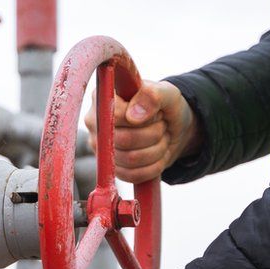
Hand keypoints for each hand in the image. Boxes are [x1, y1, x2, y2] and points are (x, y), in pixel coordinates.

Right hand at [84, 79, 201, 183]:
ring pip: (131, 159)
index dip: (143, 119)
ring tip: (161, 137)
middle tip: (162, 125)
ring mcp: (101, 148)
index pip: (116, 116)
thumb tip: (133, 117)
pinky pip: (133, 175)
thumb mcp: (166, 93)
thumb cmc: (166, 106)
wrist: (173, 127)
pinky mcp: (111, 168)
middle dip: (153, 134)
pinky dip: (154, 166)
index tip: (156, 113)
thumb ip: (151, 96)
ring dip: (157, 150)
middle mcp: (96, 123)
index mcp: (103, 98)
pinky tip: (157, 153)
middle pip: (124, 140)